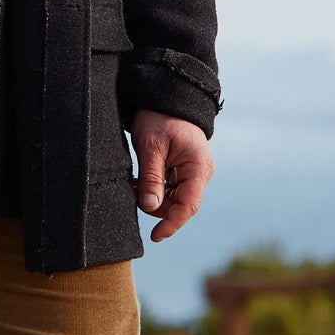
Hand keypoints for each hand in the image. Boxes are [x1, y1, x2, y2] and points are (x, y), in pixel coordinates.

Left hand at [131, 111, 212, 239]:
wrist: (165, 98)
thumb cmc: (159, 117)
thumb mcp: (150, 146)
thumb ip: (151, 178)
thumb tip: (150, 207)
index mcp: (198, 167)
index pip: (188, 205)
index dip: (171, 224)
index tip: (154, 237)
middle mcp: (200, 172)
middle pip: (179, 205)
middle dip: (156, 205)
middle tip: (134, 190)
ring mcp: (193, 172)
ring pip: (173, 199)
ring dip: (154, 197)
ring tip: (137, 181)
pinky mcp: (184, 171)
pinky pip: (171, 190)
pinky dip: (156, 189)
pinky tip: (142, 179)